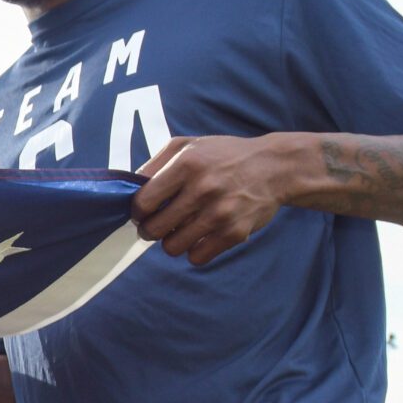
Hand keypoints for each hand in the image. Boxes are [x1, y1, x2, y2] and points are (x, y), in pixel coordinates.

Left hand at [131, 132, 301, 265]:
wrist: (274, 167)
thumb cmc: (224, 156)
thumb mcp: (188, 145)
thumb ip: (154, 164)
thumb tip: (128, 189)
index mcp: (187, 164)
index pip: (143, 202)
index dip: (138, 212)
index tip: (144, 211)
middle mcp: (203, 188)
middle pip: (154, 229)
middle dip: (150, 230)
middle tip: (159, 224)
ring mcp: (220, 213)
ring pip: (172, 248)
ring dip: (172, 241)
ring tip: (182, 228)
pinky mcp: (235, 232)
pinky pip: (197, 257)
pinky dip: (195, 250)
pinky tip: (201, 236)